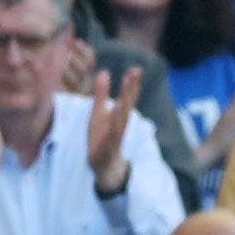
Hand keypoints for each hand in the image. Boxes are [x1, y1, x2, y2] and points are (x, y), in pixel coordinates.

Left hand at [84, 67, 142, 194]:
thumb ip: (101, 94)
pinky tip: (114, 123)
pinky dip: (113, 131)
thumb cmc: (101, 137)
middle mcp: (119, 124)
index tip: (136, 69)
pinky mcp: (108, 149)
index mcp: (118, 115)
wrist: (102, 165)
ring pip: (121, 121)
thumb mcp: (98, 113)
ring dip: (124, 108)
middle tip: (135, 73)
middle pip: (127, 105)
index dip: (131, 84)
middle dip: (131, 90)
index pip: (127, 97)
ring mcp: (115, 137)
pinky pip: (111, 139)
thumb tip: (104, 72)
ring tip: (125, 95)